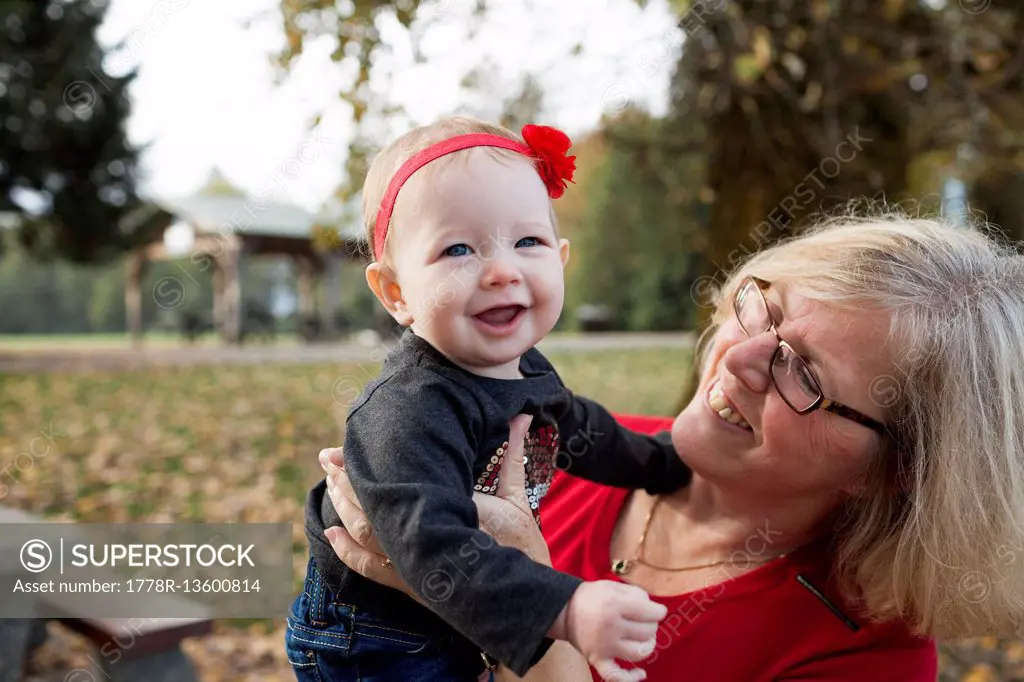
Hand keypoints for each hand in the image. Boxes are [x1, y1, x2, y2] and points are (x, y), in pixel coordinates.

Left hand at [320, 414, 544, 591]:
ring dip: (341, 507)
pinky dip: (346, 550)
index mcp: (441, 505)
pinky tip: (332, 534)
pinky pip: (368, 567)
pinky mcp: (407, 585)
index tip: (341, 447)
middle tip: (326, 457)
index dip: (363, 463)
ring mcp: (410, 561)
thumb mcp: (517, 499)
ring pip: (363, 531)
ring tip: (328, 485)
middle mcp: (419, 532)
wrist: (517, 597)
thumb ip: (514, 455)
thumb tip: (522, 417)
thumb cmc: (520, 546)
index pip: (393, 478)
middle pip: (369, 501)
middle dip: (344, 478)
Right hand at [558, 580, 665, 681]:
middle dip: (652, 625)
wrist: (564, 610)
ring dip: (647, 646)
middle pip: (648, 632)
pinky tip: (641, 674)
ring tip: (644, 639)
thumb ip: (636, 595)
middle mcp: (610, 627)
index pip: (651, 613)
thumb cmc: (592, 597)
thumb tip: (656, 611)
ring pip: (640, 652)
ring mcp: (604, 646)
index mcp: (614, 605)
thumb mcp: (613, 586)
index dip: (659, 611)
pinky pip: (616, 676)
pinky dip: (631, 678)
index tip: (657, 610)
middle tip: (645, 621)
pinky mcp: (597, 660)